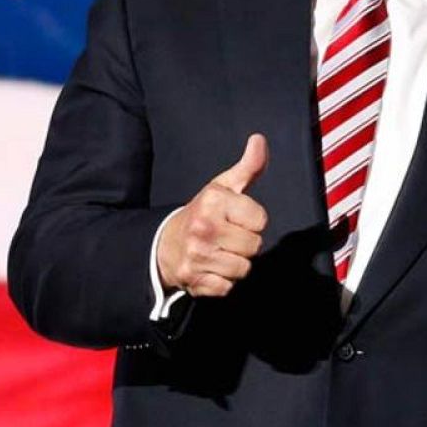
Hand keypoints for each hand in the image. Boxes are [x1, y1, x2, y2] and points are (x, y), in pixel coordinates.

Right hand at [157, 135, 269, 296]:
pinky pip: (228, 287)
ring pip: (243, 268)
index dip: (253, 221)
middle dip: (245, 243)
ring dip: (236, 264)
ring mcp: (197, 256)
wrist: (165, 244)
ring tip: (221, 252)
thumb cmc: (203, 213)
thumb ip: (248, 167)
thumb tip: (259, 140)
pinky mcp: (194, 280)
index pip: (261, 220)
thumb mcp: (223, 187)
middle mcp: (204, 227)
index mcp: (214, 201)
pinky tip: (212, 268)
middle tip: (228, 236)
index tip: (237, 218)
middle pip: (254, 246)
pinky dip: (223, 281)